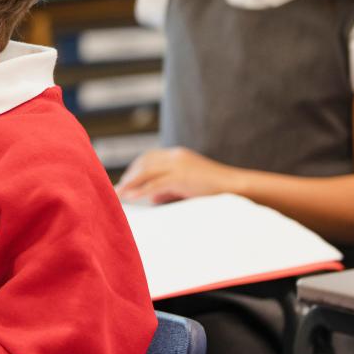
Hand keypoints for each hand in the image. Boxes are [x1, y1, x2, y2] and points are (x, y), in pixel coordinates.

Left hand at [115, 147, 237, 203]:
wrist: (237, 188)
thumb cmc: (214, 190)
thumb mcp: (188, 186)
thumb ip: (170, 188)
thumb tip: (153, 196)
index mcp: (177, 155)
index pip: (148, 158)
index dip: (134, 169)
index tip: (124, 182)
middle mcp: (175, 156)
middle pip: (143, 163)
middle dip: (129, 177)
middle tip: (116, 190)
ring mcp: (178, 165)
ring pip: (146, 172)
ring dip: (130, 184)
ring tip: (117, 195)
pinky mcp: (181, 177)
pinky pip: (156, 184)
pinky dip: (141, 191)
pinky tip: (132, 198)